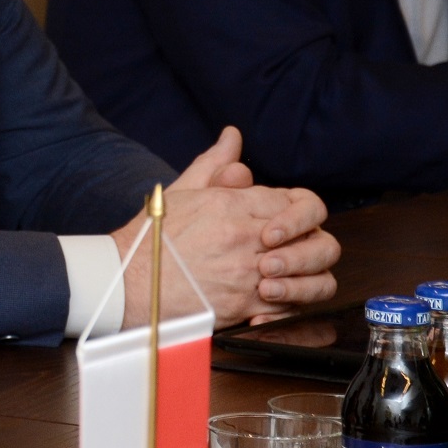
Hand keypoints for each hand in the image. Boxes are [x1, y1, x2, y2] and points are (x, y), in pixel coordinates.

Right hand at [112, 128, 339, 326]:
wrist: (126, 283)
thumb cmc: (150, 240)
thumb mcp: (182, 192)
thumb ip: (214, 165)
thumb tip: (232, 138)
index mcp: (234, 206)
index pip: (299, 202)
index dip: (299, 215)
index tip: (282, 226)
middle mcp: (247, 238)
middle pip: (320, 242)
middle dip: (314, 249)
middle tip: (289, 254)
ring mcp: (250, 274)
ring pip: (315, 279)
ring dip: (307, 281)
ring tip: (281, 280)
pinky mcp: (245, 306)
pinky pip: (291, 310)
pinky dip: (288, 309)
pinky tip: (269, 303)